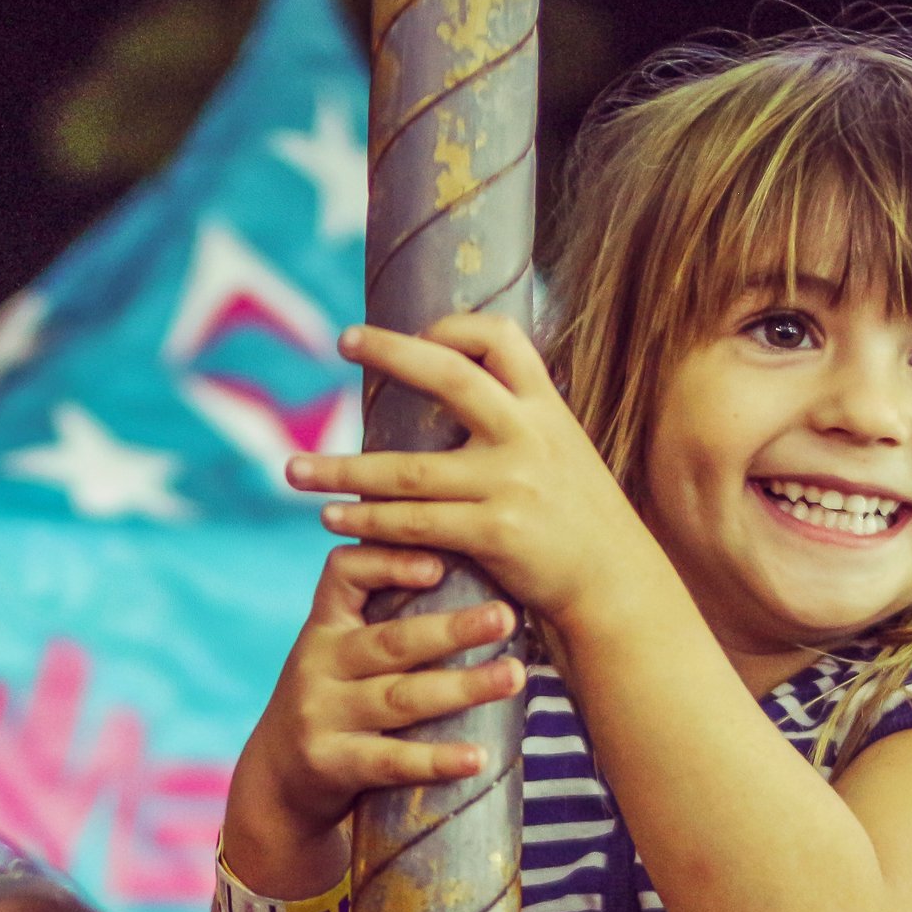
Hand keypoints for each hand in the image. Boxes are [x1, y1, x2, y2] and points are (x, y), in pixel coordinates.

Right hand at [226, 544, 522, 889]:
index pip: (344, 573)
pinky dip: (436, 760)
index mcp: (325, 626)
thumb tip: (472, 573)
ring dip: (462, 687)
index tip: (440, 562)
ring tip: (514, 678)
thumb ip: (384, 619)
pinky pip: (389, 762)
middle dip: (452, 629)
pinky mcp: (329, 764)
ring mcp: (320, 715)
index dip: (389, 563)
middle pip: (391, 642)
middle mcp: (317, 664)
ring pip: (399, 699)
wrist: (277, 778)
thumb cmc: (332, 702)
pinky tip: (477, 758)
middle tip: (506, 617)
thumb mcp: (340, 652)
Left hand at [285, 314, 639, 623]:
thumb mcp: (564, 453)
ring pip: (408, 469)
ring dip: (343, 469)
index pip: (501, 339)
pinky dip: (366, 520)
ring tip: (294, 470)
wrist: (617, 585)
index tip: (413, 331)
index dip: (454, 326)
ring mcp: (510, 483)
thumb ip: (519, 423)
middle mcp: (528, 435)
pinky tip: (332, 517)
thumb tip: (465, 389)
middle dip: (390, 352)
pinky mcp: (495, 533)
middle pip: (449, 376)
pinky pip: (414, 524)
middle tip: (342, 339)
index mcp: (545, 408)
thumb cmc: (579, 522)